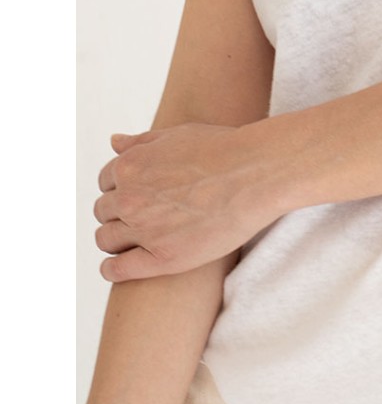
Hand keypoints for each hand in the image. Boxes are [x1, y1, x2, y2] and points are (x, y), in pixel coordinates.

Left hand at [94, 123, 274, 281]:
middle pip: (103, 212)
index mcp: (130, 166)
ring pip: (106, 240)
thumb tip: (114, 142)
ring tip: (134, 240)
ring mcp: (144, 230)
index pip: (106, 183)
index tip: (135, 195)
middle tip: (140, 217)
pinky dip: (112, 269)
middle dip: (118, 213)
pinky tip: (119, 266)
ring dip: (115, 239)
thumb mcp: (178, 135)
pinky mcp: (162, 258)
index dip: (120, 188)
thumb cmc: (224, 149)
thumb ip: (142, 142)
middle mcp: (130, 198)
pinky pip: (117, 269)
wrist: (256, 173)